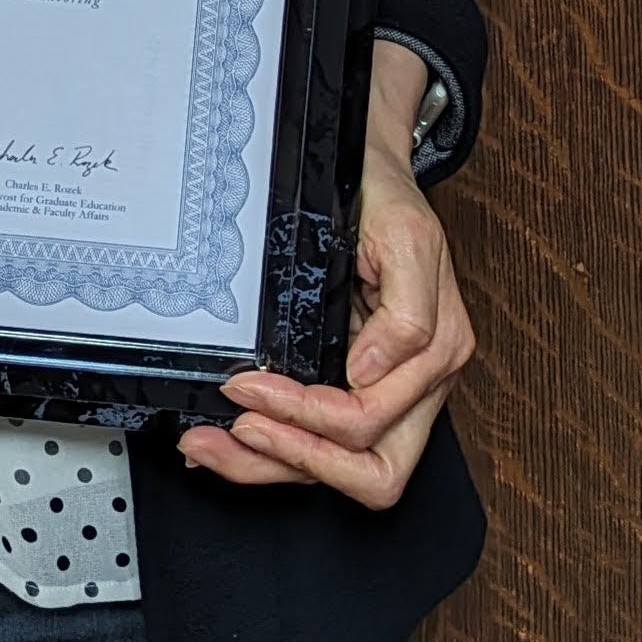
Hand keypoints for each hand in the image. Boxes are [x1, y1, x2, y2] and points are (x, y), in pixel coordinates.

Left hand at [179, 45, 473, 507]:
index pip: (368, 424)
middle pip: (362, 470)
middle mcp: (412, 384)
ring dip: (267, 464)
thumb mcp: (407, 235)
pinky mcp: (350, 383)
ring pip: (334, 465)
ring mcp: (383, 389)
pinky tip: (228, 440)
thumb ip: (408, 314)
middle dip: (292, 461)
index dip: (307, 420)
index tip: (250, 390)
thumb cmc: (389, 198)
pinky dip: (272, 447)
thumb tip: (373, 373)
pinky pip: (317, 438)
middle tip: (232, 433)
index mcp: (434, 356)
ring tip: (208, 446)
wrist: (371, 171)